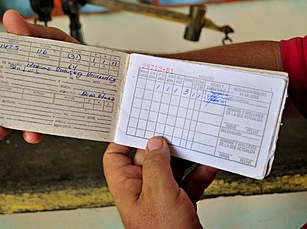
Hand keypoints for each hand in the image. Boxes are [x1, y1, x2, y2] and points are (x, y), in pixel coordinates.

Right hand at [0, 9, 78, 142]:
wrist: (101, 74)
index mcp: (16, 70)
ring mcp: (35, 105)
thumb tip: (11, 19)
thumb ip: (33, 32)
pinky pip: (38, 128)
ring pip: (10, 120)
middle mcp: (22, 90)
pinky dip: (33, 132)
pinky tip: (32, 133)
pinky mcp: (50, 118)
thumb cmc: (74, 57)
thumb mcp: (54, 41)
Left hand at [103, 137, 217, 228]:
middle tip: (174, 127)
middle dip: (162, 144)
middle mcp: (142, 190)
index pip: (116, 156)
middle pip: (148, 158)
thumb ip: (156, 166)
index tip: (136, 122)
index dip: (123, 138)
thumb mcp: (159, 194)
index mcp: (127, 186)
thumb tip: (155, 143)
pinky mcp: (179, 203)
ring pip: (171, 169)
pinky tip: (209, 165)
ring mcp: (161, 197)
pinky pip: (188, 182)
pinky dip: (199, 174)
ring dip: (185, 157)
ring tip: (196, 142)